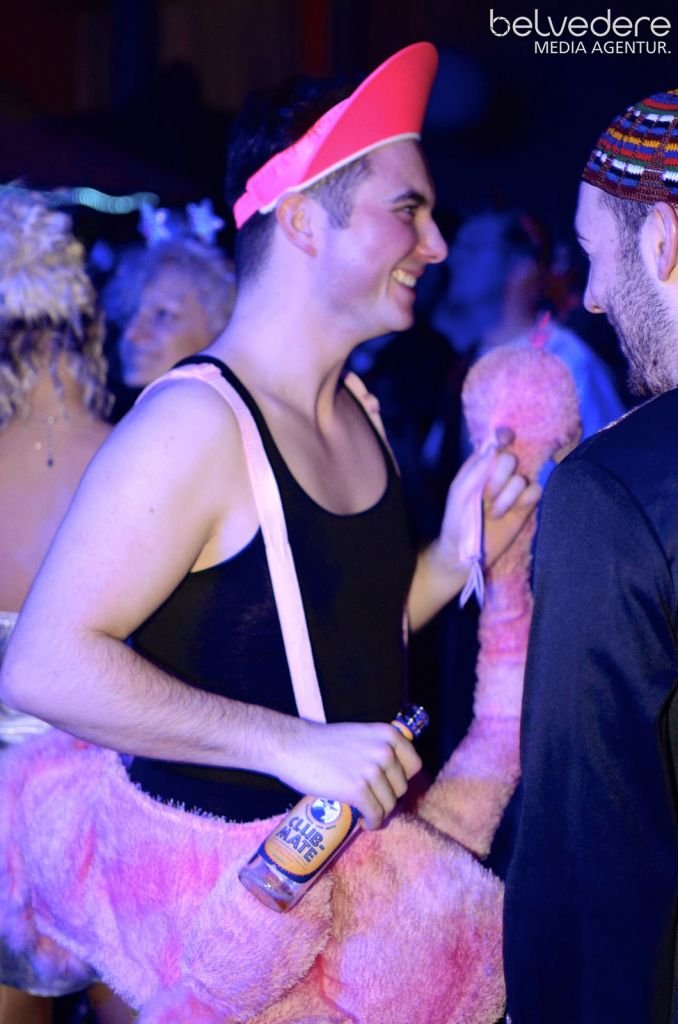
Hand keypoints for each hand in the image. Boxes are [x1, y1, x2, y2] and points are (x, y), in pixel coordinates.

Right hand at [274, 719, 421, 829]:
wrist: (293, 747)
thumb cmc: (323, 743)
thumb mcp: (360, 736)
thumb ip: (378, 749)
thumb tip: (393, 774)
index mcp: (388, 734)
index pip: (414, 764)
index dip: (402, 778)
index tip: (390, 786)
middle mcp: (384, 751)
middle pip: (401, 787)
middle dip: (388, 796)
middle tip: (372, 800)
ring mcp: (372, 770)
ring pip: (390, 804)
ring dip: (379, 812)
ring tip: (365, 812)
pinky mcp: (358, 790)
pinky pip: (376, 815)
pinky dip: (371, 823)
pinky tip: (363, 822)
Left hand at [438, 437, 540, 575]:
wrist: (466, 554)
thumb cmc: (456, 521)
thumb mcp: (458, 494)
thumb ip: (474, 471)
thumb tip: (493, 448)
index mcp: (480, 467)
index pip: (496, 444)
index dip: (503, 437)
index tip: (506, 439)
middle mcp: (499, 475)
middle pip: (511, 458)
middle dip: (499, 476)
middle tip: (487, 495)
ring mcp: (514, 490)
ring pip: (523, 477)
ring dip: (507, 495)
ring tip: (494, 512)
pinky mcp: (527, 506)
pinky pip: (536, 491)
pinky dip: (524, 500)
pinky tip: (511, 513)